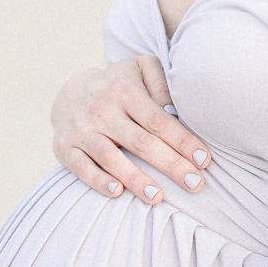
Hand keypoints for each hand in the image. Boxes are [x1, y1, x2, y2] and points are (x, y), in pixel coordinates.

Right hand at [50, 55, 210, 204]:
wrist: (69, 92)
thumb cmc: (118, 84)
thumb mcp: (140, 68)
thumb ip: (161, 82)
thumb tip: (176, 108)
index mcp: (124, 90)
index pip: (158, 120)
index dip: (182, 140)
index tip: (203, 160)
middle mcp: (102, 110)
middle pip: (140, 142)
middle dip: (170, 165)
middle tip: (195, 184)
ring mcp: (81, 130)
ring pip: (110, 158)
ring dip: (136, 179)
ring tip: (158, 198)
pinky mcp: (63, 147)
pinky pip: (80, 167)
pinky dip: (97, 180)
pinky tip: (117, 193)